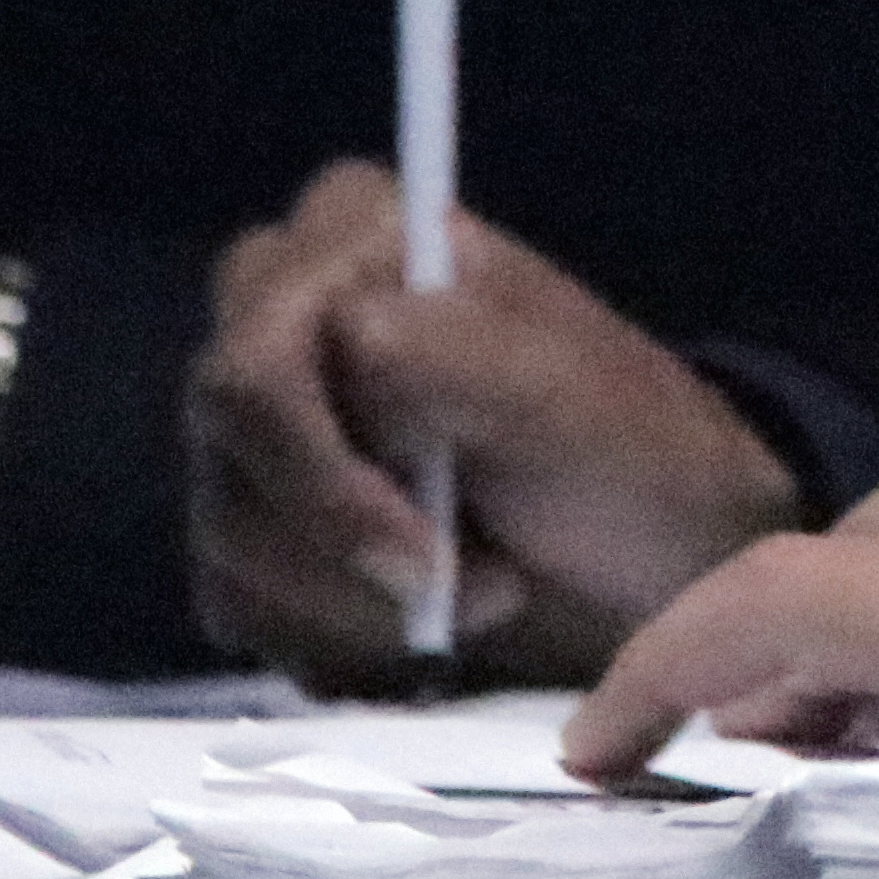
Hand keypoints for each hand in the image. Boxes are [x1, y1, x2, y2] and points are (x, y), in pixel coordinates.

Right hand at [189, 160, 803, 688]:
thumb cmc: (625, 450)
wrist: (651, 560)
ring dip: (360, 611)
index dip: (320, 477)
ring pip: (227, 550)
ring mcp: (254, 425)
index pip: (254, 362)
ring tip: (486, 596)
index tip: (424, 559)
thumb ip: (456, 355)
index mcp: (352, 235)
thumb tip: (346, 331)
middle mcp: (278, 313)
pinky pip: (238, 610)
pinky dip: (340, 643)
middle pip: (227, 459)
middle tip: (482, 592)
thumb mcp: (563, 392)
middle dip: (344, 555)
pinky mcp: (251, 525)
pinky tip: (427, 627)